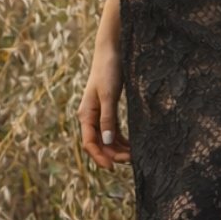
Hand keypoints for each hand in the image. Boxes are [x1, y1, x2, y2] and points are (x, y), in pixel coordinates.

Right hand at [79, 40, 130, 168]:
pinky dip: (121, 140)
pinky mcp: (108, 109)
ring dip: (118, 149)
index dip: (100, 158)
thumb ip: (108, 118)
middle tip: (132, 161)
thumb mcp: (109, 95)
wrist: (111, 51)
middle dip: (113, 155)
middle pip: (99, 144)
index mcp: (86, 115)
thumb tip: (106, 142)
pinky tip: (133, 145)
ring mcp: (99, 114)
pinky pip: (113, 131)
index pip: (89, 144)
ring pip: (107, 139)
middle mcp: (90, 117)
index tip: (113, 168)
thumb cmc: (108, 70)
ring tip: (134, 156)